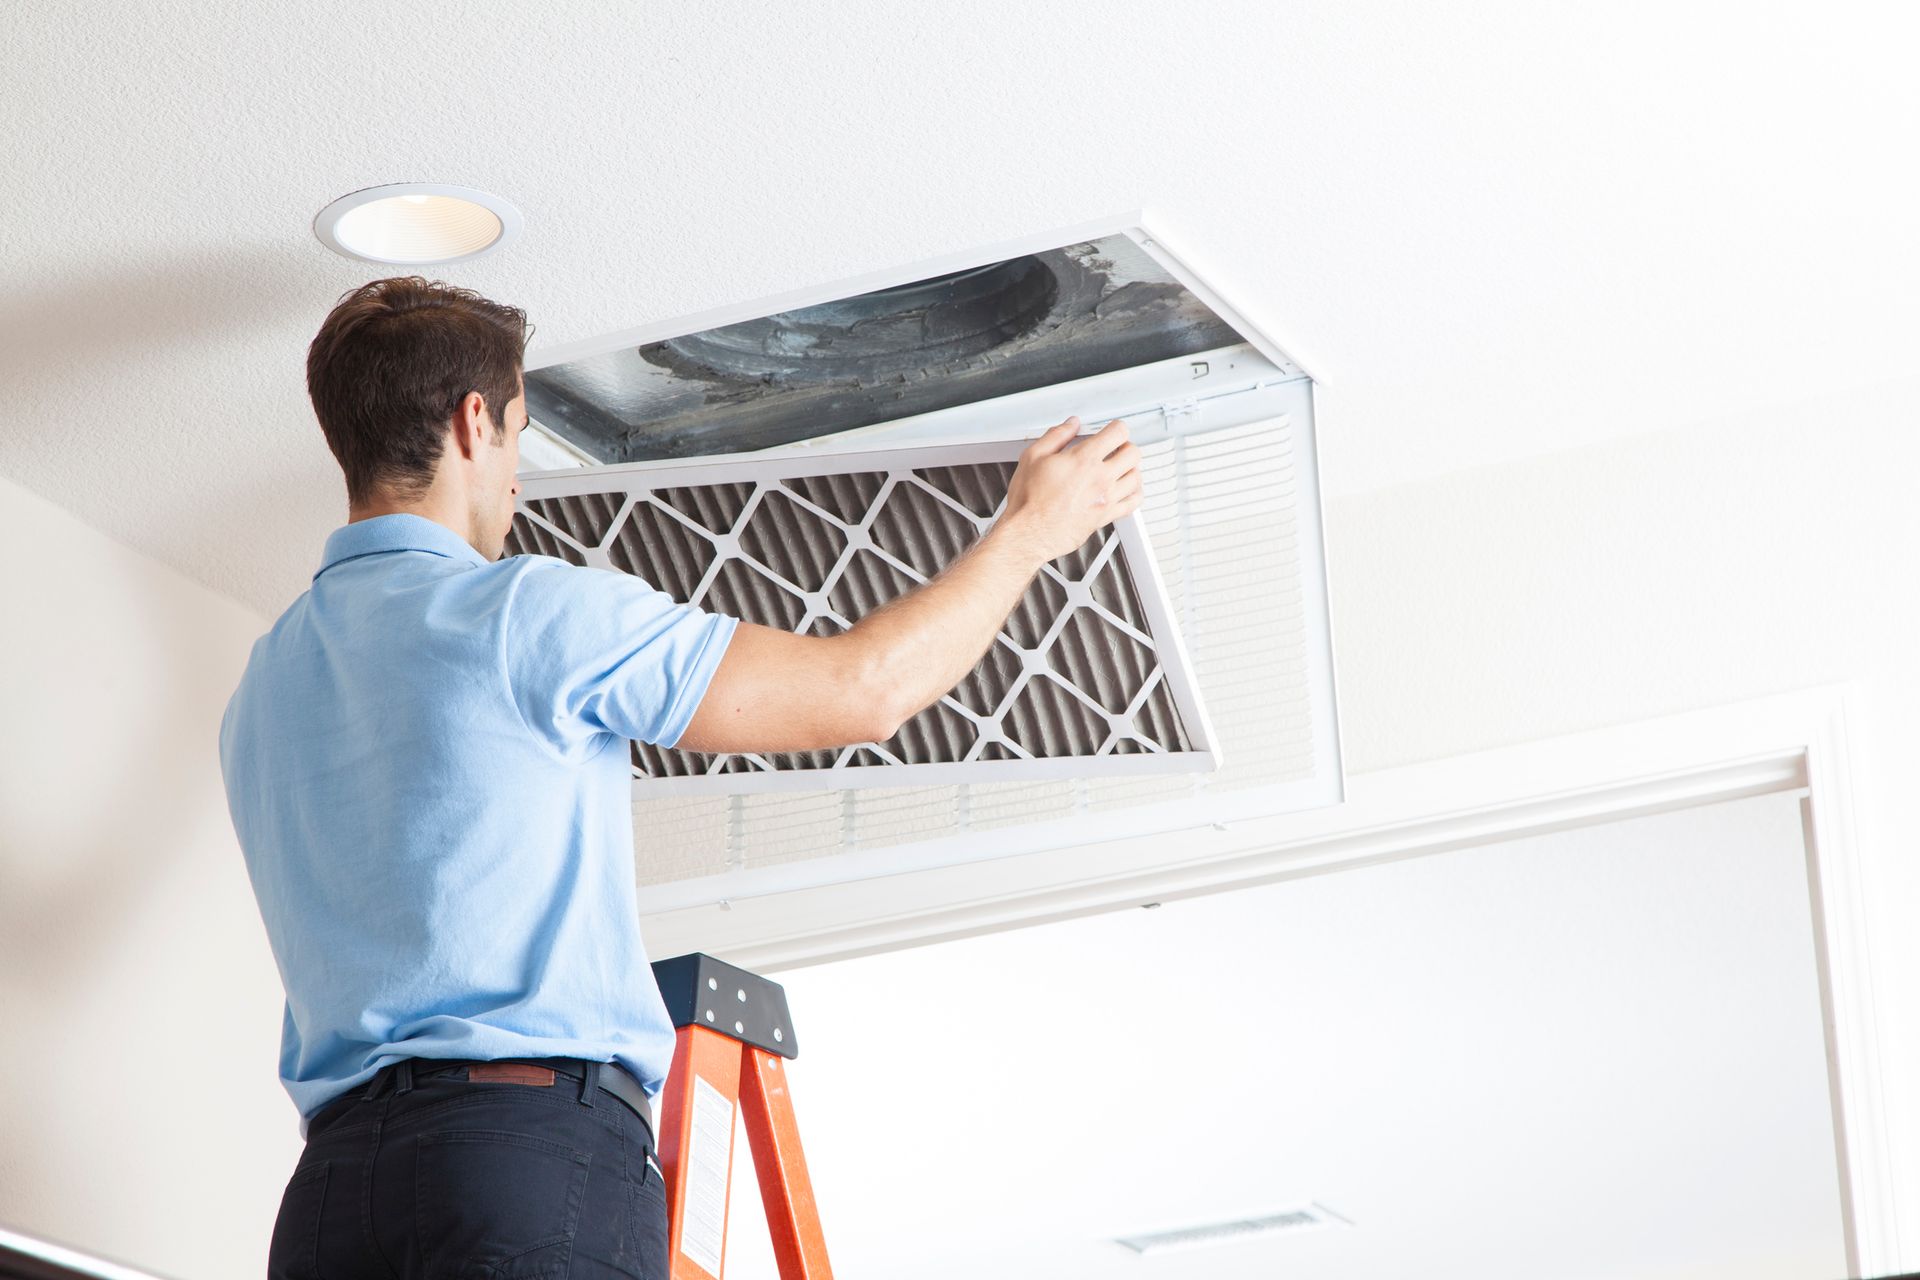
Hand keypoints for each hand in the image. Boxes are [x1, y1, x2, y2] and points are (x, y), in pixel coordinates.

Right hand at [999, 416, 1143, 562]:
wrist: (1029, 532)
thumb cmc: (1029, 500)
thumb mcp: (1033, 456)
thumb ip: (1056, 435)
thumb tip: (1071, 425)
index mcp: (1084, 460)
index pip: (1118, 433)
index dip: (1116, 427)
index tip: (1112, 430)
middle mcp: (1100, 479)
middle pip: (1133, 453)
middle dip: (1125, 446)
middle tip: (1116, 447)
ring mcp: (1106, 499)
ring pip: (1136, 477)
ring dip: (1131, 468)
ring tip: (1121, 467)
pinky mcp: (1106, 516)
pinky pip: (1134, 503)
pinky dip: (1135, 492)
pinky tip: (1126, 489)